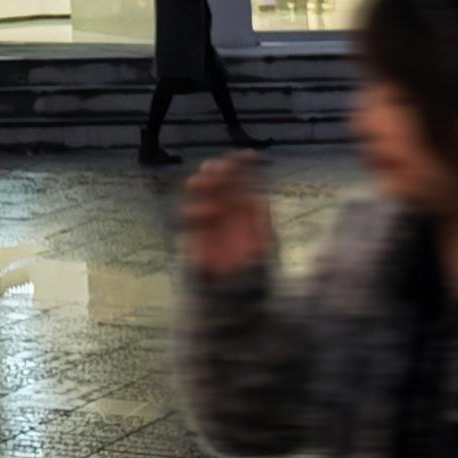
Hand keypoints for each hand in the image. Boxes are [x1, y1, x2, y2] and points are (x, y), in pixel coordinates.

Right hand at [177, 150, 271, 278]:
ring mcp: (209, 222)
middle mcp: (226, 211)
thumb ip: (264, 225)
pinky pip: (190, 217)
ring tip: (209, 178)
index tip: (248, 154)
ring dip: (205, 182)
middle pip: (220, 182)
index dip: (245, 166)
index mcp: (245, 211)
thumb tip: (262, 200)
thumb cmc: (254, 277)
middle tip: (221, 166)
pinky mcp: (194, 235)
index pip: (243, 182)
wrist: (234, 303)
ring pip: (202, 193)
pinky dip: (198, 210)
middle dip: (219, 169)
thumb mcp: (266, 249)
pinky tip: (210, 212)